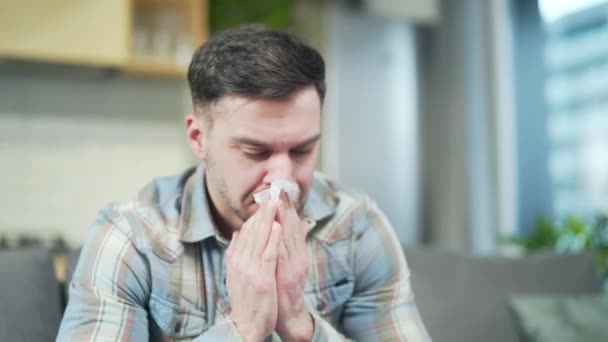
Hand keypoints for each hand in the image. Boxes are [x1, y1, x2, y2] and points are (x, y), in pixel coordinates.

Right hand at [225, 198, 281, 341]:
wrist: (245, 325)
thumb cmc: (245, 300)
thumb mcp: (236, 274)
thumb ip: (235, 253)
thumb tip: (236, 234)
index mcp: (235, 259)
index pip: (245, 232)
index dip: (255, 215)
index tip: (264, 201)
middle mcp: (240, 261)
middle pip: (252, 231)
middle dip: (262, 212)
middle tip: (271, 193)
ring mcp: (250, 269)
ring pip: (259, 239)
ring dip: (268, 219)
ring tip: (275, 202)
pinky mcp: (262, 278)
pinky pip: (268, 255)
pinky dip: (272, 239)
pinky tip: (277, 226)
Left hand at [274, 191, 313, 340]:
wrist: (288, 315)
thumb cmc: (288, 288)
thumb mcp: (295, 263)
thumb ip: (296, 242)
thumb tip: (303, 223)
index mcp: (298, 254)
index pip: (293, 227)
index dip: (288, 208)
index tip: (282, 191)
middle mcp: (298, 258)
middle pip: (292, 229)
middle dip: (286, 209)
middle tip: (279, 190)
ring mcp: (293, 267)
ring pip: (288, 239)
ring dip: (283, 219)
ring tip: (276, 202)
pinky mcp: (287, 277)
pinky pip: (282, 255)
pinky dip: (279, 241)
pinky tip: (275, 228)